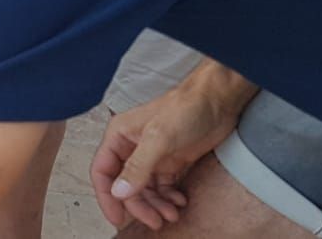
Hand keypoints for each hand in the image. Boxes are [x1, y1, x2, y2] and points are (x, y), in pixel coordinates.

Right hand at [90, 86, 243, 229]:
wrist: (218, 101)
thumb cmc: (185, 108)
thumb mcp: (158, 138)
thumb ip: (137, 166)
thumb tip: (119, 191)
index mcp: (119, 136)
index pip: (103, 171)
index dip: (107, 196)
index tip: (116, 218)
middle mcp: (132, 147)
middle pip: (126, 185)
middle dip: (139, 205)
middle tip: (154, 221)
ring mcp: (153, 156)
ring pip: (146, 189)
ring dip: (156, 205)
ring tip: (172, 215)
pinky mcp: (172, 161)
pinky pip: (164, 187)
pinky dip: (170, 198)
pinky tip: (180, 202)